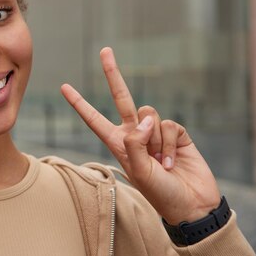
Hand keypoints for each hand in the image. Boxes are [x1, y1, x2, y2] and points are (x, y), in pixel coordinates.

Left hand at [60, 47, 220, 224]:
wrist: (192, 204)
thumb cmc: (161, 194)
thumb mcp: (139, 172)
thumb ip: (135, 144)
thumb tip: (144, 119)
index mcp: (118, 144)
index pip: (94, 119)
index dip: (79, 104)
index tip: (64, 87)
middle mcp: (134, 134)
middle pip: (122, 97)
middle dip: (112, 74)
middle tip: (105, 50)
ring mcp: (155, 132)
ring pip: (149, 114)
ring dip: (156, 140)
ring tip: (161, 163)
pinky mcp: (175, 133)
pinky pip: (168, 124)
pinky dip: (170, 142)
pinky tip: (173, 160)